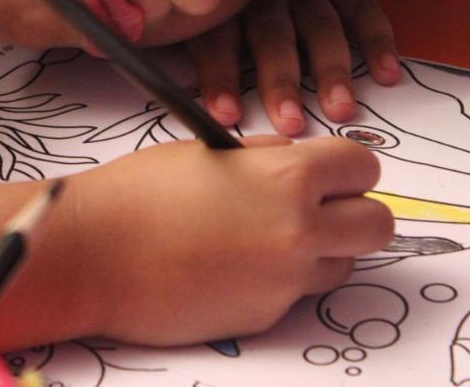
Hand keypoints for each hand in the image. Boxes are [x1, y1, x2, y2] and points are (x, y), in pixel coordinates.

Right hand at [70, 135, 392, 344]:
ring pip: (343, 265)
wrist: (92, 254)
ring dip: (320, 251)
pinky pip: (295, 295)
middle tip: (317, 209)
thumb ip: (264, 157)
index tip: (328, 174)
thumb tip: (293, 161)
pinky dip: (277, 281)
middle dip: (353, 213)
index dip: (346, 170)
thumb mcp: (209, 152)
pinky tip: (231, 265)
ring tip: (266, 239)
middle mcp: (298, 230)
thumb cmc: (138, 193)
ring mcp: (285, 281)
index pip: (363, 168)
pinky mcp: (264, 318)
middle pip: (377, 224)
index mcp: (287, 177)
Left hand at [189, 0, 400, 134]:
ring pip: (319, 25)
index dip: (220, 76)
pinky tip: (387, 75)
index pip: (218, 38)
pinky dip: (376, 40)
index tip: (225, 115)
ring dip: (330, 68)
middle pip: (271, 35)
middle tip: (289, 121)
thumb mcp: (201, 0)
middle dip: (280, 80)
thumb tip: (153, 77)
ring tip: (340, 109)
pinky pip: (361, 7)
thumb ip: (188, 34)